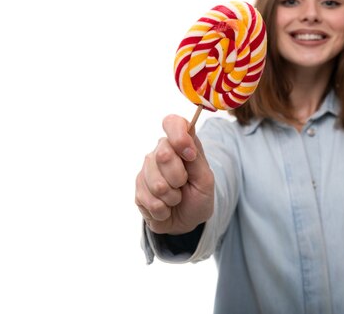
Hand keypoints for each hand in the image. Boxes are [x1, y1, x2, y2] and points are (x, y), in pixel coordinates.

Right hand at [135, 115, 213, 234]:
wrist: (187, 220)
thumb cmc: (199, 196)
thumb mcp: (206, 179)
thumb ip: (196, 159)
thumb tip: (186, 143)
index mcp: (180, 144)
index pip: (172, 123)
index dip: (179, 136)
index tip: (189, 155)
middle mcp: (160, 152)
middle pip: (164, 155)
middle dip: (179, 177)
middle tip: (183, 185)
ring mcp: (146, 170)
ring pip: (156, 183)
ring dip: (172, 197)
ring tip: (176, 198)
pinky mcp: (138, 189)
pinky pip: (150, 200)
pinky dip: (163, 209)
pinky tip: (166, 207)